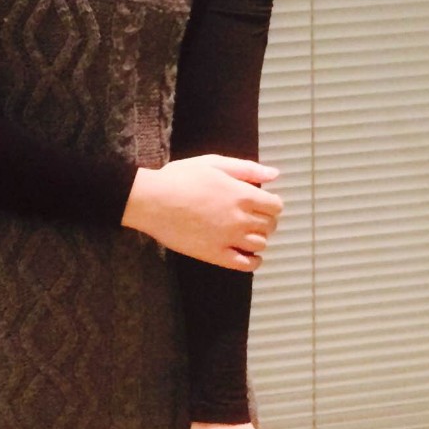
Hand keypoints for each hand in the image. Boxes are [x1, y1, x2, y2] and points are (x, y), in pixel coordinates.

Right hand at [122, 156, 282, 268]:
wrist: (152, 201)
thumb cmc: (180, 178)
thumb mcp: (214, 163)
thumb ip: (247, 169)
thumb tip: (275, 175)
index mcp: (242, 195)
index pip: (275, 206)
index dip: (271, 204)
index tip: (262, 203)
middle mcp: (240, 219)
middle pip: (270, 225)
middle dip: (266, 220)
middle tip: (253, 217)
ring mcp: (229, 239)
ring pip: (261, 244)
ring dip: (259, 238)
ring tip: (247, 233)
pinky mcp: (215, 255)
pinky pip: (246, 265)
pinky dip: (254, 261)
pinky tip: (249, 255)